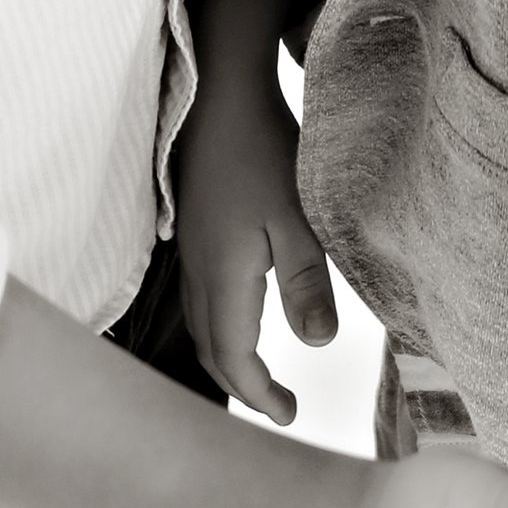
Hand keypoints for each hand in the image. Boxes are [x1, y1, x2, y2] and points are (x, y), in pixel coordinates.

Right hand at [177, 0, 337, 423]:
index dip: (259, 392)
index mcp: (224, 276)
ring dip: (226, 356)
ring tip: (258, 373)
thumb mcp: (298, 218)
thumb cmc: (263, 151)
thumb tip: (317, 344)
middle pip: (210, 347)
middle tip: (277, 405)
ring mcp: (190, 250)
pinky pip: (197, 297)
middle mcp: (198, 271)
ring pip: (199, 323)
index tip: (289, 414)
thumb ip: (307, 283)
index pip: (234, 355)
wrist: (219, 93)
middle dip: (240, 384)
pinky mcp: (193, 230)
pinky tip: (239, 315)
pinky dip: (217, 325)